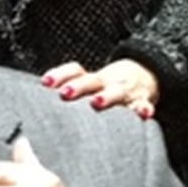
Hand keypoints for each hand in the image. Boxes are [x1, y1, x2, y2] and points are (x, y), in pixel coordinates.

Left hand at [43, 57, 159, 118]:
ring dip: (107, 96)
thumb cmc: (109, 87)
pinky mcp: (142, 101)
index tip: (45, 83)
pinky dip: (143, 109)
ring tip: (96, 102)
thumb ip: (69, 91)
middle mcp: (107, 82)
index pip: (76, 71)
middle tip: (64, 94)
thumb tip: (41, 100)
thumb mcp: (91, 85)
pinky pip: (143, 106)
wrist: (146, 75)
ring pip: (116, 92)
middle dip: (79, 87)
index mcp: (93, 79)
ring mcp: (125, 91)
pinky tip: (143, 115)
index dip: (60, 75)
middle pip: (92, 81)